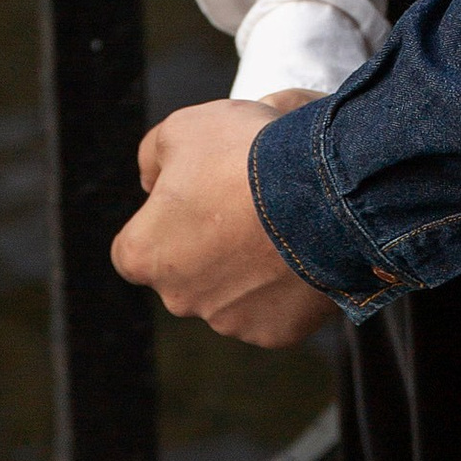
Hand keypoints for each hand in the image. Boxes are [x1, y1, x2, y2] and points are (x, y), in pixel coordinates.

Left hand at [110, 97, 337, 348]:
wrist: (324, 189)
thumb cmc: (247, 156)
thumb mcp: (183, 128)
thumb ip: (153, 156)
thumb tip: (152, 176)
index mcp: (145, 253)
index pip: (135, 246)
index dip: (163, 220)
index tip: (192, 199)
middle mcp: (179, 296)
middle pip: (185, 273)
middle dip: (208, 246)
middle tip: (241, 207)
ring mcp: (228, 319)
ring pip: (230, 293)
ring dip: (246, 267)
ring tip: (277, 226)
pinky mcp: (274, 332)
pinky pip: (273, 309)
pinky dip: (283, 287)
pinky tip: (299, 252)